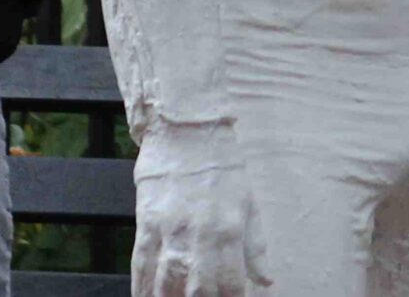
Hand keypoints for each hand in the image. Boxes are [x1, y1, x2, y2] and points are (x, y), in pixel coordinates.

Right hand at [132, 119, 257, 296]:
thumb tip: (267, 281)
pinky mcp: (146, 221)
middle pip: (198, 289)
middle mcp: (200, 234)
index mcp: (229, 230)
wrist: (186, 129)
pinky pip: (141, 263)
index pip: (231, 284)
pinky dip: (141, 287)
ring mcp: (170, 229)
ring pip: (167, 281)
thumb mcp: (249, 203)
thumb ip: (255, 247)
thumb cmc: (222, 165)